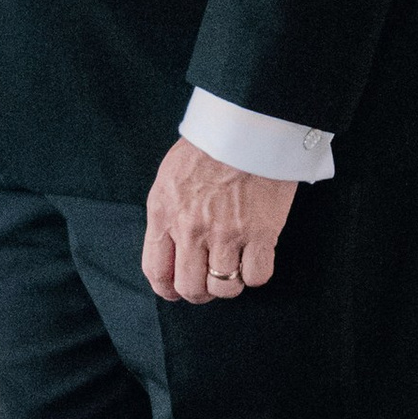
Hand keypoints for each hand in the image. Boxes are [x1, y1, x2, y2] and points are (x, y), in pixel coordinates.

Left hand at [142, 139, 296, 302]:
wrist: (248, 126)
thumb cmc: (211, 146)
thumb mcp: (170, 177)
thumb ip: (166, 214)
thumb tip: (170, 246)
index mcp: (164, 213)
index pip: (156, 271)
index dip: (168, 289)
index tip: (177, 290)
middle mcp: (191, 228)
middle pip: (190, 287)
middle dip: (200, 292)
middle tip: (211, 282)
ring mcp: (227, 233)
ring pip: (224, 288)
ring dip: (230, 284)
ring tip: (236, 266)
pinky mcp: (261, 232)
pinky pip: (257, 276)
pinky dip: (257, 273)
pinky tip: (256, 257)